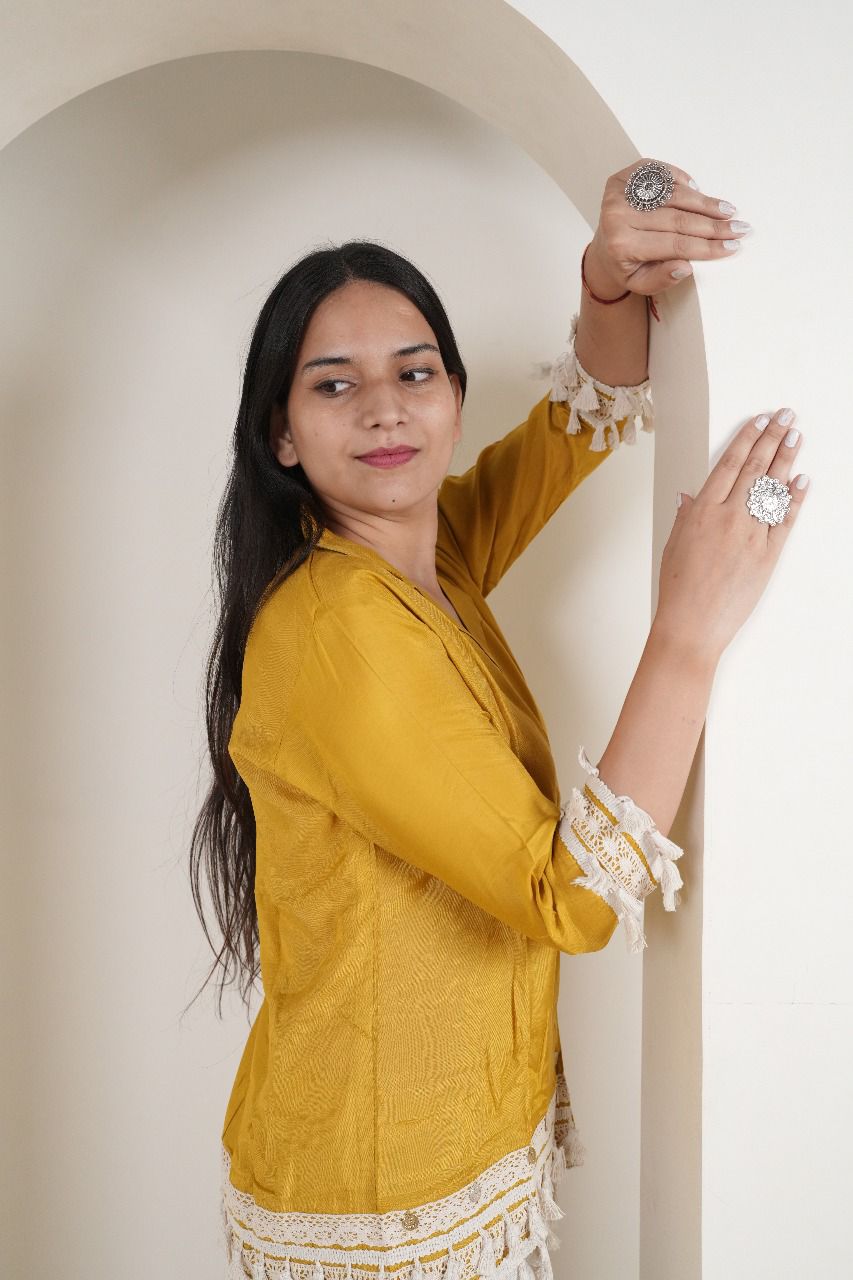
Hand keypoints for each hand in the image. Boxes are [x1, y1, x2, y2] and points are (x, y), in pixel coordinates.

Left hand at [583, 159, 749, 299]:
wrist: (603, 249)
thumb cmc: (626, 267)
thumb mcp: (640, 284)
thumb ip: (661, 279)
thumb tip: (686, 266)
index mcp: (622, 245)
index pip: (675, 244)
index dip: (707, 246)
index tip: (733, 246)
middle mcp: (617, 216)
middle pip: (677, 218)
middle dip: (713, 224)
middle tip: (740, 227)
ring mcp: (619, 193)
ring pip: (673, 194)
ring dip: (704, 202)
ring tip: (728, 210)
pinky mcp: (624, 177)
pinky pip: (661, 174)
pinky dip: (683, 181)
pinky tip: (699, 191)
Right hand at [653, 409, 808, 662]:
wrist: (692, 626)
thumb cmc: (678, 590)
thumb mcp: (673, 545)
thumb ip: (685, 517)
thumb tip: (690, 496)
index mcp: (700, 511)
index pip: (729, 464)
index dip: (747, 438)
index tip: (759, 420)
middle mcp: (728, 517)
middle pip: (755, 468)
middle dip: (772, 438)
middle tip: (786, 417)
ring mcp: (750, 535)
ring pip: (773, 489)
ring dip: (787, 460)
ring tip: (796, 437)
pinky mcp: (768, 555)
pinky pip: (785, 520)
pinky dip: (795, 498)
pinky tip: (802, 481)